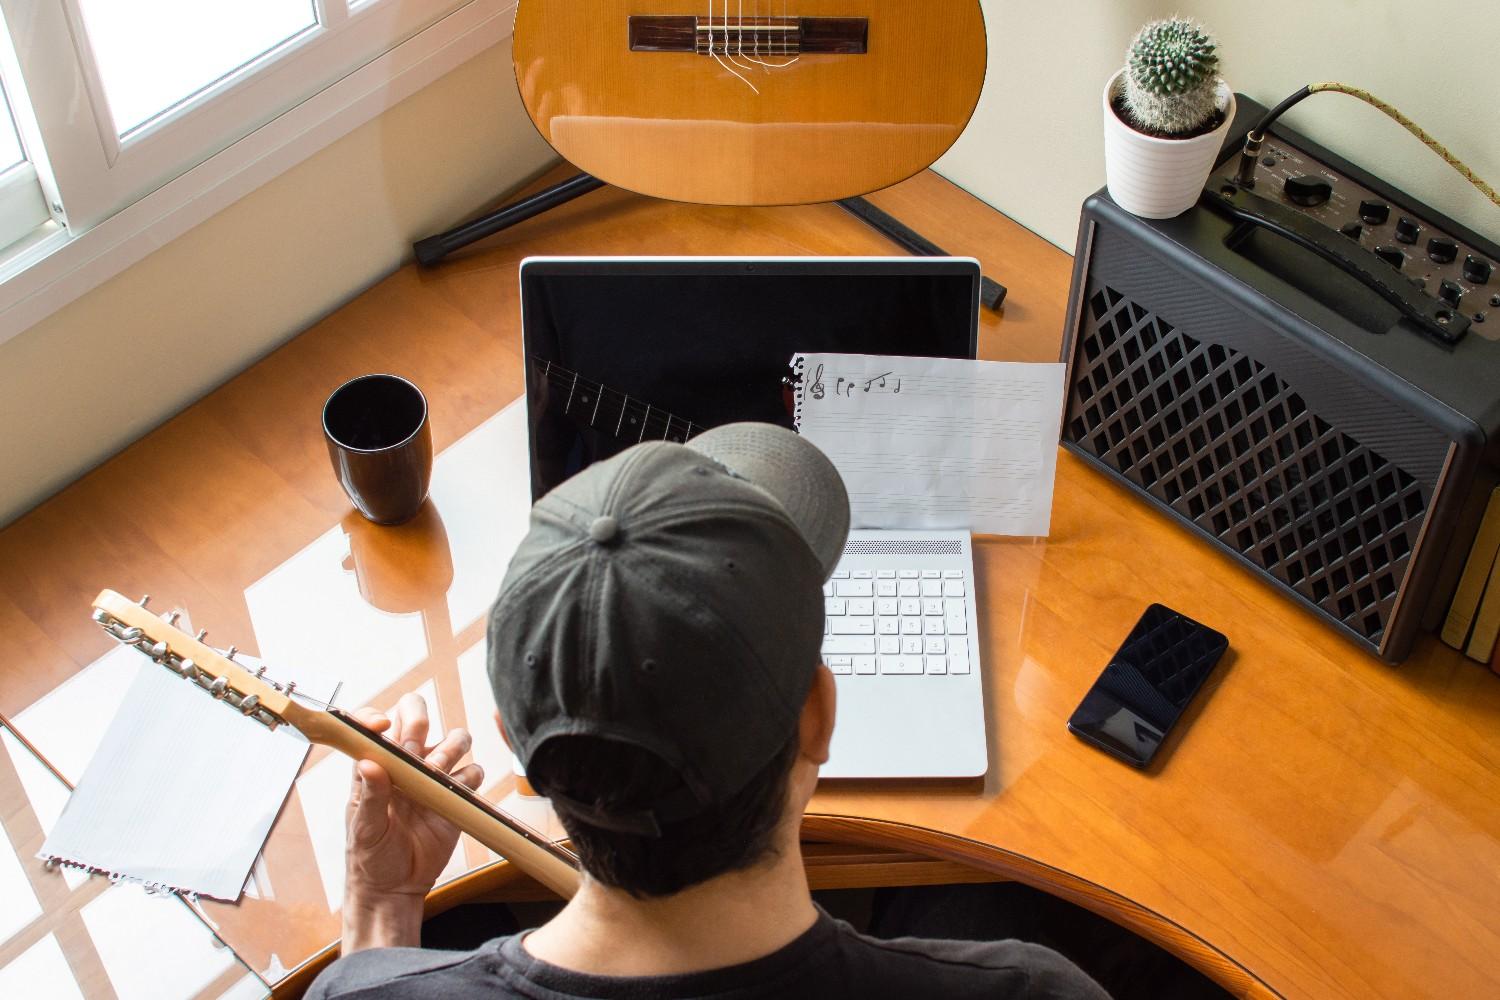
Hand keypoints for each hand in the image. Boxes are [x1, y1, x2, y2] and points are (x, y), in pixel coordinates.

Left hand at [340, 692, 483, 951]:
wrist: (396, 888)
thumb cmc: (370, 857)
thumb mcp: (365, 828)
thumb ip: (370, 795)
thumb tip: (369, 762)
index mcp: (375, 764)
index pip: (372, 724)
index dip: (376, 716)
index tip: (383, 725)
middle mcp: (406, 763)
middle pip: (418, 716)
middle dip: (420, 722)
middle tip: (416, 750)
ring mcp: (434, 776)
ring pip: (455, 738)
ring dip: (450, 748)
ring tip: (437, 773)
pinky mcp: (456, 795)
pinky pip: (473, 772)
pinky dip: (469, 778)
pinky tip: (454, 794)